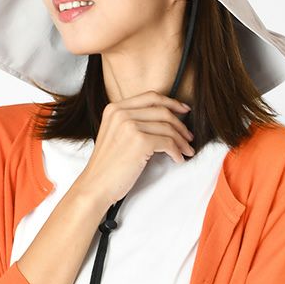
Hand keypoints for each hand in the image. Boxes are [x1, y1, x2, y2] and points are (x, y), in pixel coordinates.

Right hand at [75, 90, 194, 205]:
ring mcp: (130, 126)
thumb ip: (132, 122)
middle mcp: (121, 113)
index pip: (151, 97)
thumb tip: (164, 120)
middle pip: (163, 111)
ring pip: (168, 128)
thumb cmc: (107, 166)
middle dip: (180, 125)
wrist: (95, 186)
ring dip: (181, 141)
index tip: (184, 110)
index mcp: (115, 109)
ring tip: (186, 151)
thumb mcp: (115, 135)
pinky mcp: (140, 141)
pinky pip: (168, 142)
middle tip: (188, 137)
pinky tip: (178, 159)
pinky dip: (177, 152)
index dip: (171, 102)